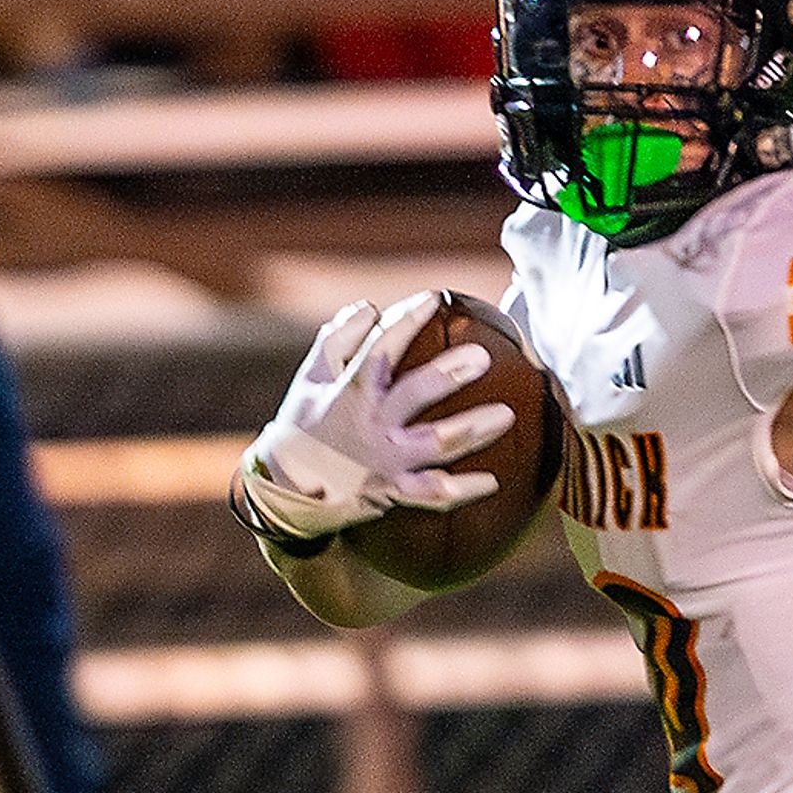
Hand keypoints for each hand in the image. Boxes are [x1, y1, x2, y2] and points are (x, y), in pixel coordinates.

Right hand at [234, 295, 515, 541]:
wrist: (285, 489)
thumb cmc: (303, 424)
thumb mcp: (310, 378)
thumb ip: (337, 339)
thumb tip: (368, 307)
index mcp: (350, 391)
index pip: (381, 348)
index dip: (406, 321)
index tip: (433, 299)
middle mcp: (371, 424)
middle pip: (415, 394)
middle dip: (448, 374)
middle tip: (481, 357)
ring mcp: (385, 460)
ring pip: (436, 444)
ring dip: (473, 430)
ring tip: (507, 415)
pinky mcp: (393, 491)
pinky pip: (434, 493)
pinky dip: (463, 489)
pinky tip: (493, 481)